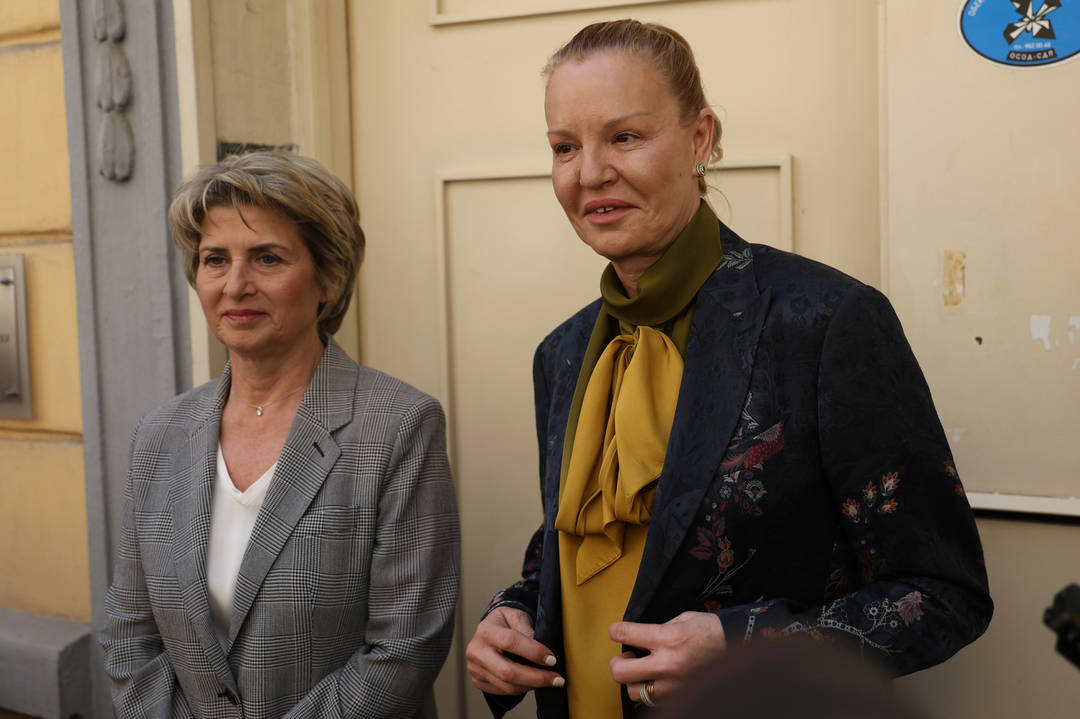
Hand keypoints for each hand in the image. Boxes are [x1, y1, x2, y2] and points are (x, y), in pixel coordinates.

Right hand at [466, 606, 564, 694]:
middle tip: (556, 679)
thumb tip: (539, 648)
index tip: (552, 659)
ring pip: (507, 686)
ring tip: (548, 681)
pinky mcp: (478, 681)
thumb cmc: (505, 623)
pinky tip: (532, 683)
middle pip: (507, 671)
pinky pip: (502, 692)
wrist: (488, 631)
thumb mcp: (516, 616)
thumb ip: (526, 628)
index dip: (533, 652)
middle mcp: (477, 651)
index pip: (510, 642)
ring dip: (532, 686)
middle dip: (536, 678)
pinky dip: (521, 689)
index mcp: (485, 630)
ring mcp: (475, 668)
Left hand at [609, 611, 726, 705]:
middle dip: (616, 662)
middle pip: (620, 672)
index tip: (616, 631)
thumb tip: (641, 636)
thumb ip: (659, 629)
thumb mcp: (683, 620)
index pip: (626, 634)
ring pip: (634, 691)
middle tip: (625, 656)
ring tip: (641, 670)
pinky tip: (655, 679)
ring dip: (633, 680)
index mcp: (667, 638)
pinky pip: (653, 700)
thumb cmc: (712, 632)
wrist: (738, 647)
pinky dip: (650, 690)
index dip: (615, 631)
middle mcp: (668, 664)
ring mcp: (673, 685)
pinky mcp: (680, 696)